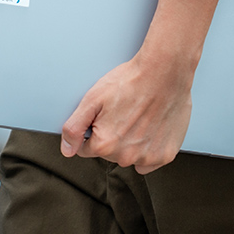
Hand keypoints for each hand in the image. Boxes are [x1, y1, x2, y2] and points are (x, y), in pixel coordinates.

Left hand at [60, 47, 193, 173]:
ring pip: (129, 157)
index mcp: (105, 145)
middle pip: (109, 153)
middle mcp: (126, 156)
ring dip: (131, 143)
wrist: (164, 72)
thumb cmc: (130, 81)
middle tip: (123, 113)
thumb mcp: (93, 98)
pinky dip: (149, 148)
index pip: (87, 148)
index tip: (105, 115)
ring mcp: (147, 157)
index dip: (93, 129)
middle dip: (112, 136)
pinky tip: (151, 127)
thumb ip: (74, 127)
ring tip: (139, 118)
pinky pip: (150, 161)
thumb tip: (67, 150)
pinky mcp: (165, 155)